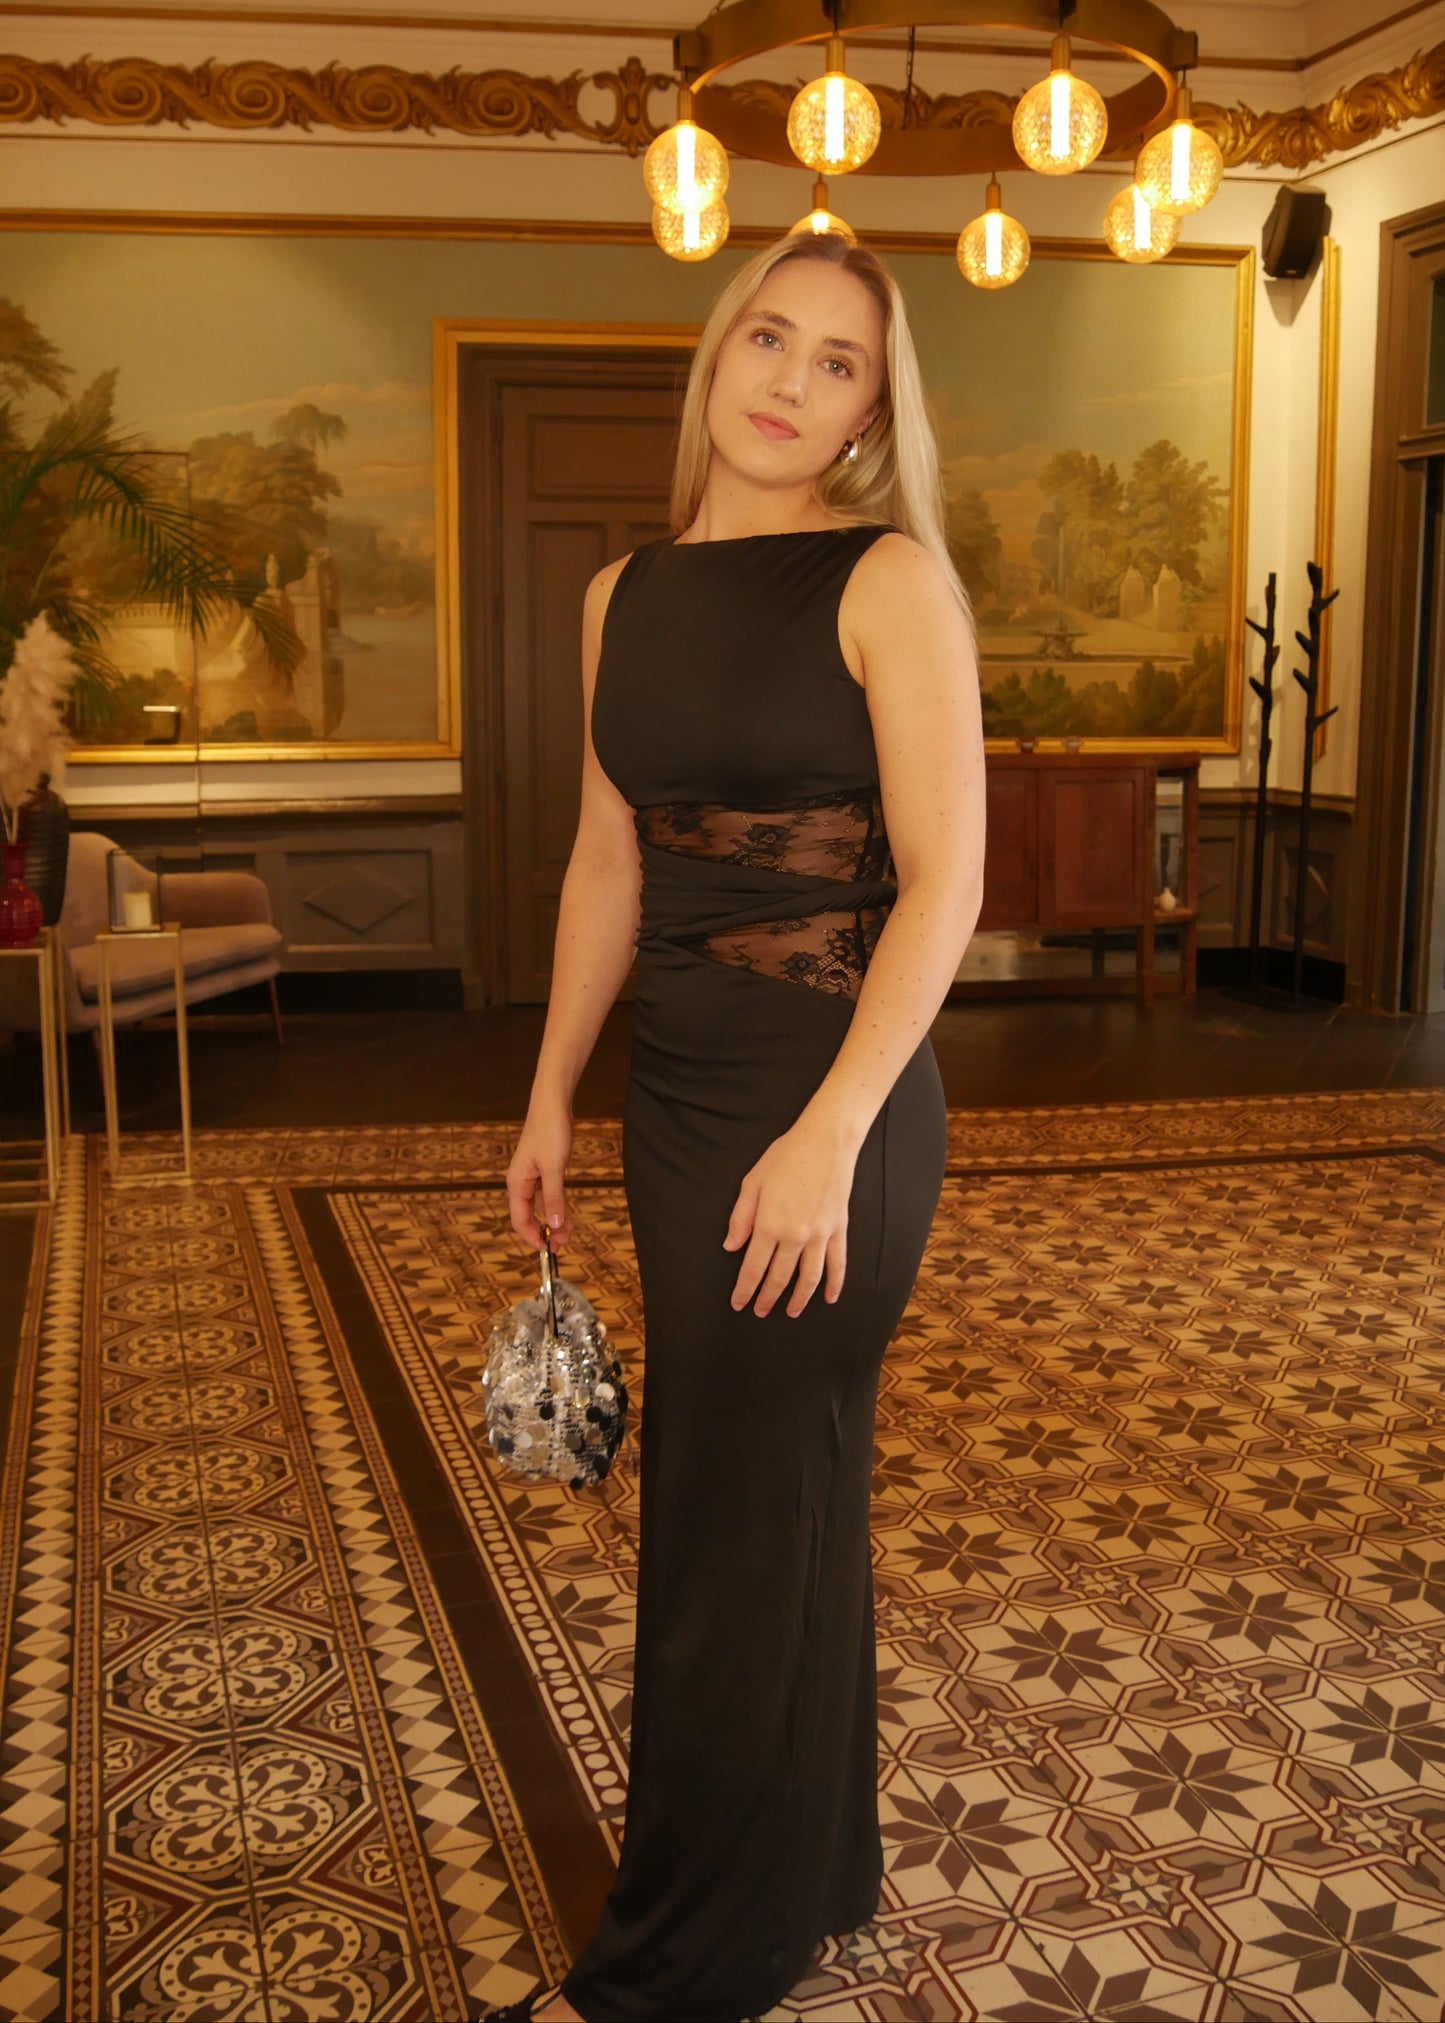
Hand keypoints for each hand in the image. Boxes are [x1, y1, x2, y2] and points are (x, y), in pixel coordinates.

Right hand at [507, 1103, 573, 1250]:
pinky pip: (547, 1195)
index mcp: (517, 1183)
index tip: (548, 1250)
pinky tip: (567, 1212)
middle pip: (529, 1216)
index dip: (532, 1237)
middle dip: (545, 1231)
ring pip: (540, 1206)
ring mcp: (532, 1176)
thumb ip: (553, 1197)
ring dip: (553, 1219)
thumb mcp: (553, 1167)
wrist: (552, 1104)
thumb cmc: (549, 1131)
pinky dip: (556, 1205)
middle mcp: (521, 1182)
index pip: (519, 1220)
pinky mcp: (543, 1169)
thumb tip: (554, 1223)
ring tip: (570, 1231)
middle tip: (565, 1242)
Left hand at [722, 1112, 858, 1317]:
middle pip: (779, 1277)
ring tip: (790, 1312)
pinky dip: (834, 1283)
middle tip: (760, 1312)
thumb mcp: (752, 1182)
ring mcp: (820, 1235)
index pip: (753, 1268)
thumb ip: (740, 1218)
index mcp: (769, 1225)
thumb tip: (731, 1246)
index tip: (738, 1304)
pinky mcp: (838, 1229)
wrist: (826, 1142)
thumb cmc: (785, 1157)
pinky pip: (837, 1263)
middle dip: (768, 1298)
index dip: (745, 1289)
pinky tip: (829, 1297)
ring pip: (809, 1277)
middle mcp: (795, 1236)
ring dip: (799, 1299)